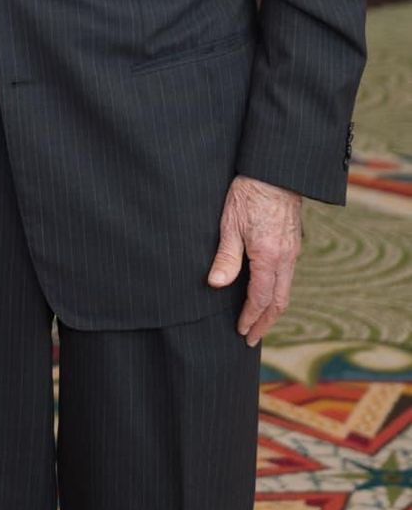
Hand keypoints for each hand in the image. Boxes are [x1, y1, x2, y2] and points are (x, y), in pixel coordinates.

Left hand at [208, 174, 301, 345]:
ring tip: (260, 323)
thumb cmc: (249, 193)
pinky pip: (288, 276)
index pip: (260, 298)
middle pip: (279, 301)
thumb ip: (226, 257)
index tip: (241, 331)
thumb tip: (215, 285)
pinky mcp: (294, 243)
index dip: (250, 317)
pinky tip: (268, 293)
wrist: (275, 171)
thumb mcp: (230, 224)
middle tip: (252, 339)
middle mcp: (286, 258)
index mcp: (269, 257)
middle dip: (265, 323)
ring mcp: (293, 251)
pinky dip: (278, 292)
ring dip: (273, 310)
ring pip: (286, 290)